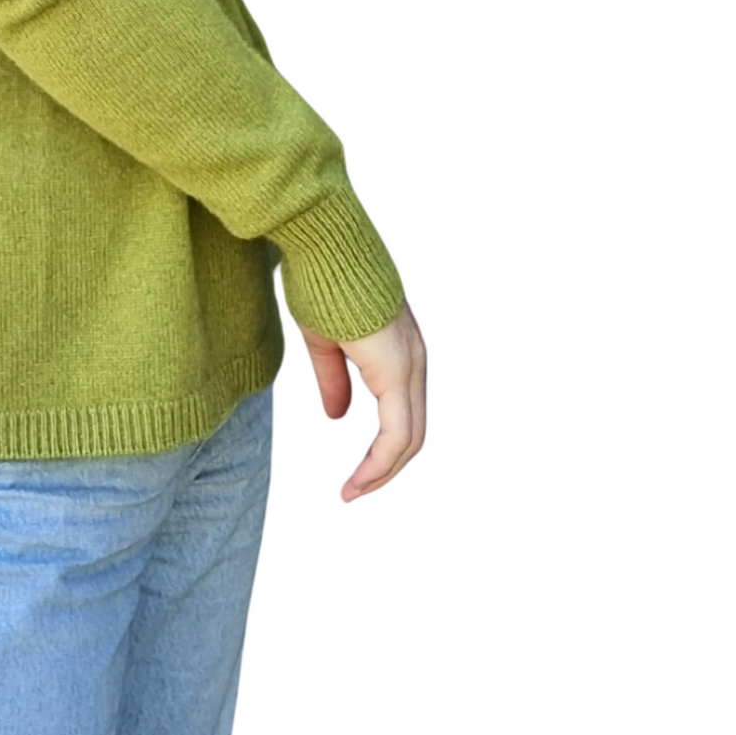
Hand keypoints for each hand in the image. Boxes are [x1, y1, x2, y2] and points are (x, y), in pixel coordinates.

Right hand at [302, 297, 426, 501]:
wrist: (323, 241)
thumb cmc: (322, 281)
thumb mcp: (325, 341)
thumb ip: (334, 379)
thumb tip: (337, 417)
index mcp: (398, 353)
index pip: (402, 416)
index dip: (380, 452)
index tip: (353, 476)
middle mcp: (413, 361)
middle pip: (412, 434)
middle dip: (384, 469)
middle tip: (353, 491)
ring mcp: (408, 364)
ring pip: (410, 437)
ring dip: (382, 472)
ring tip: (353, 492)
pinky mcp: (396, 367)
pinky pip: (398, 430)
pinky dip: (380, 461)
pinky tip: (358, 479)